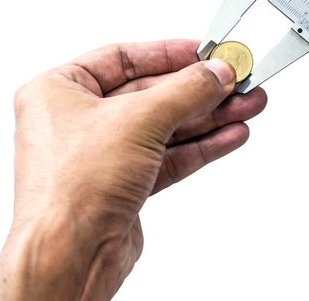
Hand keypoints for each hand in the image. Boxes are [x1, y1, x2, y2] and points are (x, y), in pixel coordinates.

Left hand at [0, 40, 266, 299]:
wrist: (71, 256)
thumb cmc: (71, 190)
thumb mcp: (138, 121)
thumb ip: (185, 92)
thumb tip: (216, 73)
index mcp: (61, 91)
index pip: (124, 58)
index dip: (170, 53)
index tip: (206, 52)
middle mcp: (81, 120)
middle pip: (154, 94)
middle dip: (202, 91)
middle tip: (238, 82)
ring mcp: (106, 153)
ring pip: (168, 127)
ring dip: (211, 118)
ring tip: (247, 106)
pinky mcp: (128, 182)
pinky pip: (171, 155)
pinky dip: (203, 145)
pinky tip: (231, 135)